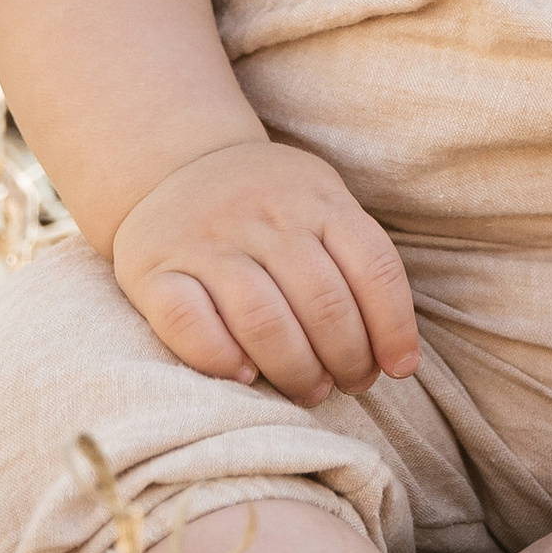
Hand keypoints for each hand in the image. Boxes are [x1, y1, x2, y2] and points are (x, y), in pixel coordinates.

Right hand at [112, 141, 420, 406]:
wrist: (171, 163)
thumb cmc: (267, 206)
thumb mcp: (319, 202)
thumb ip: (354, 261)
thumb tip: (394, 356)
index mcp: (316, 198)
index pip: (373, 265)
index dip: (394, 326)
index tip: (398, 368)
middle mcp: (263, 216)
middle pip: (322, 301)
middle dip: (347, 358)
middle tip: (349, 383)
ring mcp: (206, 242)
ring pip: (261, 317)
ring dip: (295, 367)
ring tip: (308, 389)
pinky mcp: (153, 271)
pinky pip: (187, 322)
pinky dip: (220, 357)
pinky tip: (244, 376)